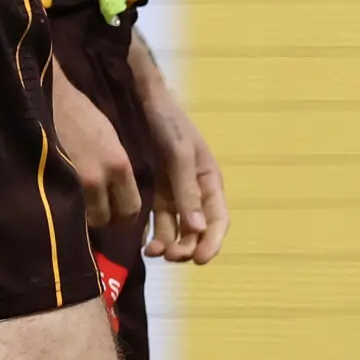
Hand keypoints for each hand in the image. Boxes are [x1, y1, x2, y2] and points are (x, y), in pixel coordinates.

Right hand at [50, 64, 141, 227]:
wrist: (44, 95)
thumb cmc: (78, 110)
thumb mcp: (110, 136)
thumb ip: (117, 168)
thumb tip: (119, 192)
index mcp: (118, 165)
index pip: (131, 209)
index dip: (124, 217)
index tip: (117, 215)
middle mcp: (98, 180)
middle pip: (106, 219)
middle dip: (101, 219)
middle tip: (93, 211)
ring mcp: (70, 183)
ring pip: (81, 219)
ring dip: (80, 216)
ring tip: (75, 206)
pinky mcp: (48, 183)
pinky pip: (61, 209)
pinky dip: (62, 209)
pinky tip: (58, 201)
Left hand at [130, 34, 226, 262]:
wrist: (141, 99)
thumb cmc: (167, 122)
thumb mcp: (180, 154)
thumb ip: (187, 190)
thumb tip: (198, 228)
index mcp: (210, 181)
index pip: (218, 219)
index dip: (212, 242)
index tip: (200, 260)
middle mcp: (196, 190)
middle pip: (198, 228)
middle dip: (187, 246)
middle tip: (169, 257)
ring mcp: (175, 190)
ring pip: (177, 226)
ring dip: (169, 243)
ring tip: (152, 252)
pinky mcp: (156, 188)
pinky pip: (159, 216)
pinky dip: (154, 231)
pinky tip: (142, 241)